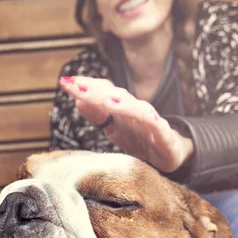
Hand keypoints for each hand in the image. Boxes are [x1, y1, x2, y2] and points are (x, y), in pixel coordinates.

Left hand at [59, 76, 193, 172]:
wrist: (172, 155)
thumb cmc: (142, 140)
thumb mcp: (115, 130)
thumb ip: (98, 116)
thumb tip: (76, 100)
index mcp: (121, 110)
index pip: (103, 93)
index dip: (86, 87)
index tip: (65, 82)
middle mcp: (136, 112)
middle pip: (118, 97)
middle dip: (97, 91)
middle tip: (76, 86)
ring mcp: (152, 124)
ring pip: (139, 109)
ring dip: (124, 103)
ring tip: (107, 100)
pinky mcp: (167, 138)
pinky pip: (160, 128)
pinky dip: (153, 121)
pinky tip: (148, 117)